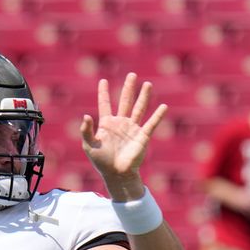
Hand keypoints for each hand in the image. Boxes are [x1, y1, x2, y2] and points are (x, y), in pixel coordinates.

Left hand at [81, 73, 167, 200]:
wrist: (116, 174)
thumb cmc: (101, 162)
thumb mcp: (89, 146)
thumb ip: (86, 131)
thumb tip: (86, 115)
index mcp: (107, 124)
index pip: (105, 105)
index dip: (104, 93)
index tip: (103, 81)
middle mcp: (121, 124)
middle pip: (125, 101)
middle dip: (128, 88)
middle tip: (132, 75)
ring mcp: (132, 129)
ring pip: (139, 108)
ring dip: (143, 96)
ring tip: (147, 84)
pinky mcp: (142, 136)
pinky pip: (151, 124)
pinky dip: (157, 115)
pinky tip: (163, 106)